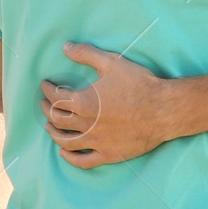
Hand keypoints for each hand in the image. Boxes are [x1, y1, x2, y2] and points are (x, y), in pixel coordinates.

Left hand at [40, 41, 182, 167]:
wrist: (164, 110)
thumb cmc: (139, 84)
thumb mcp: (111, 63)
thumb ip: (86, 54)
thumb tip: (65, 47)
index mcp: (84, 102)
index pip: (56, 98)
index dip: (47, 90)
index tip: (45, 85)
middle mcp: (86, 124)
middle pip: (57, 119)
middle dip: (46, 110)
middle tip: (43, 103)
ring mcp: (97, 142)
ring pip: (66, 141)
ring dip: (53, 133)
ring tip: (49, 127)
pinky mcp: (109, 154)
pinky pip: (84, 161)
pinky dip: (71, 158)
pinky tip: (65, 153)